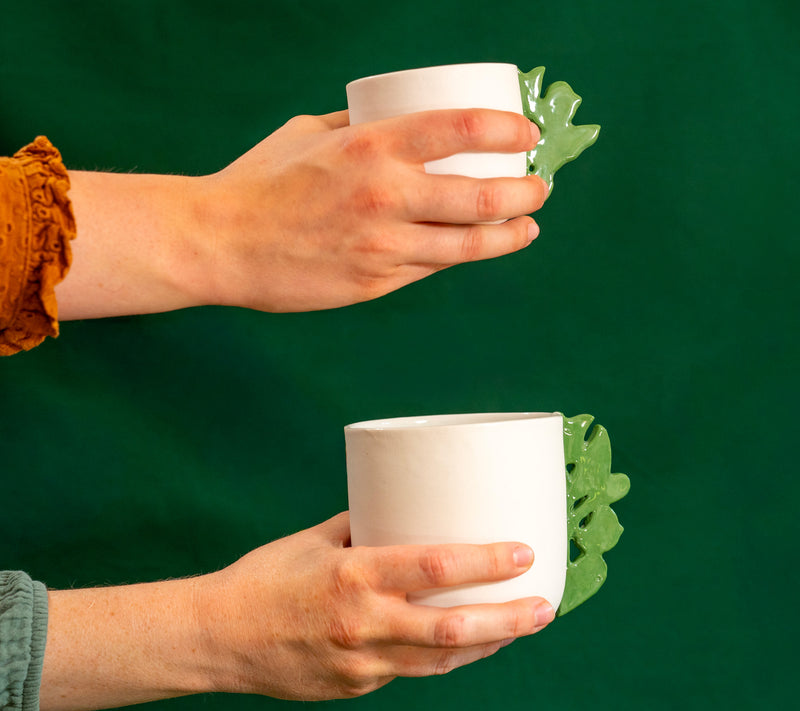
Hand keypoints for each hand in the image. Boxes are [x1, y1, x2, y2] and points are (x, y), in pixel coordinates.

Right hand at [58, 109, 546, 319]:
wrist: (221, 244)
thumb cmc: (260, 182)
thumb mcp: (309, 134)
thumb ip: (357, 130)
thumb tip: (393, 124)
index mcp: (371, 147)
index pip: (461, 128)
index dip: (507, 129)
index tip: (527, 135)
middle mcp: (387, 196)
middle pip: (482, 196)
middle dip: (525, 192)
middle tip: (539, 189)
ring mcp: (383, 246)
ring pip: (468, 245)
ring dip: (508, 236)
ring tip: (526, 228)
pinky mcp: (375, 283)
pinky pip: (429, 270)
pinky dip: (456, 259)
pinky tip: (470, 251)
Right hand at [196, 512, 554, 699]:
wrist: (218, 637)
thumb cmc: (265, 577)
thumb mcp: (315, 539)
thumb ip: (364, 527)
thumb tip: (404, 508)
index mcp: (354, 575)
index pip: (435, 568)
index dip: (486, 562)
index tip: (524, 553)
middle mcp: (363, 622)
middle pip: (453, 629)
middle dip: (509, 619)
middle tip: (545, 607)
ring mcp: (361, 663)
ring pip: (441, 661)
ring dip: (488, 645)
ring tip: (521, 626)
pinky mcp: (354, 687)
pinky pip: (409, 672)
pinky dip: (443, 658)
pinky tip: (467, 645)